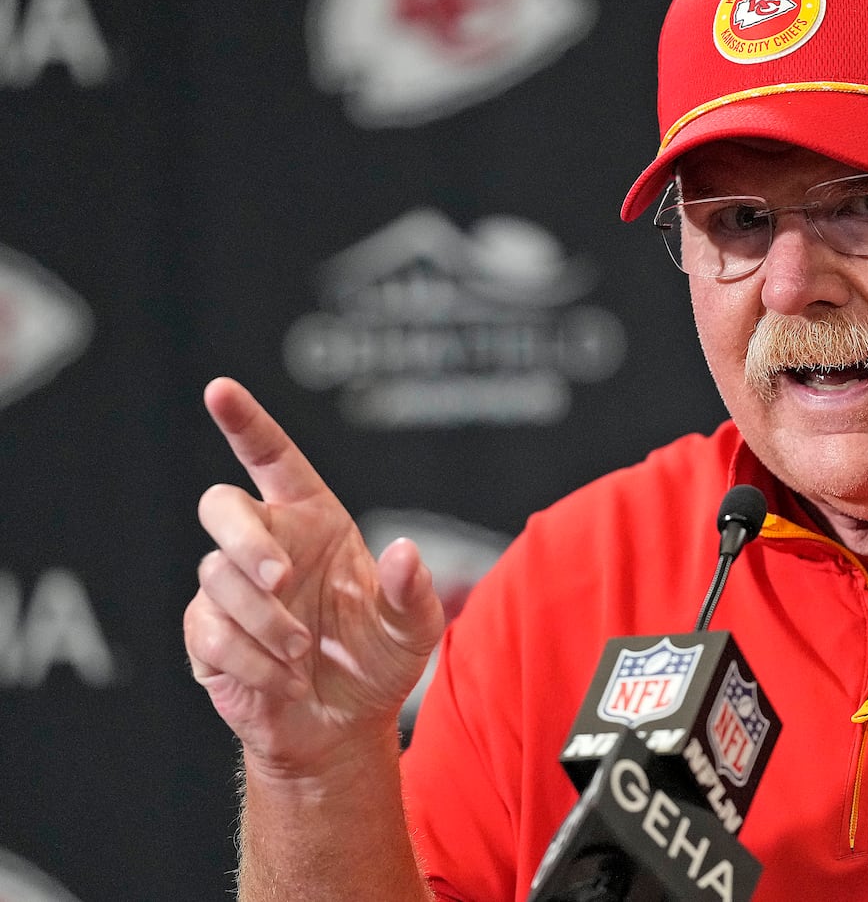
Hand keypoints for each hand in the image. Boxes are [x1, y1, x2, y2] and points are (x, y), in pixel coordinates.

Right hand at [183, 378, 444, 778]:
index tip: (220, 389)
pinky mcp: (206, 634)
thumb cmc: (378, 661)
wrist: (342, 726)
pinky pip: (212, 633)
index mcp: (313, 520)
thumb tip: (404, 553)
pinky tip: (284, 681)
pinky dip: (254, 661)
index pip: (272, 458)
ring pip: (219, 577)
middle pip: (221, 508)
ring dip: (266, 621)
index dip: (246, 423)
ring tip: (303, 655)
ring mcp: (229, 588)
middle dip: (246, 540)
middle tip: (284, 580)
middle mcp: (266, 543)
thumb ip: (413, 591)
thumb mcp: (413, 629)